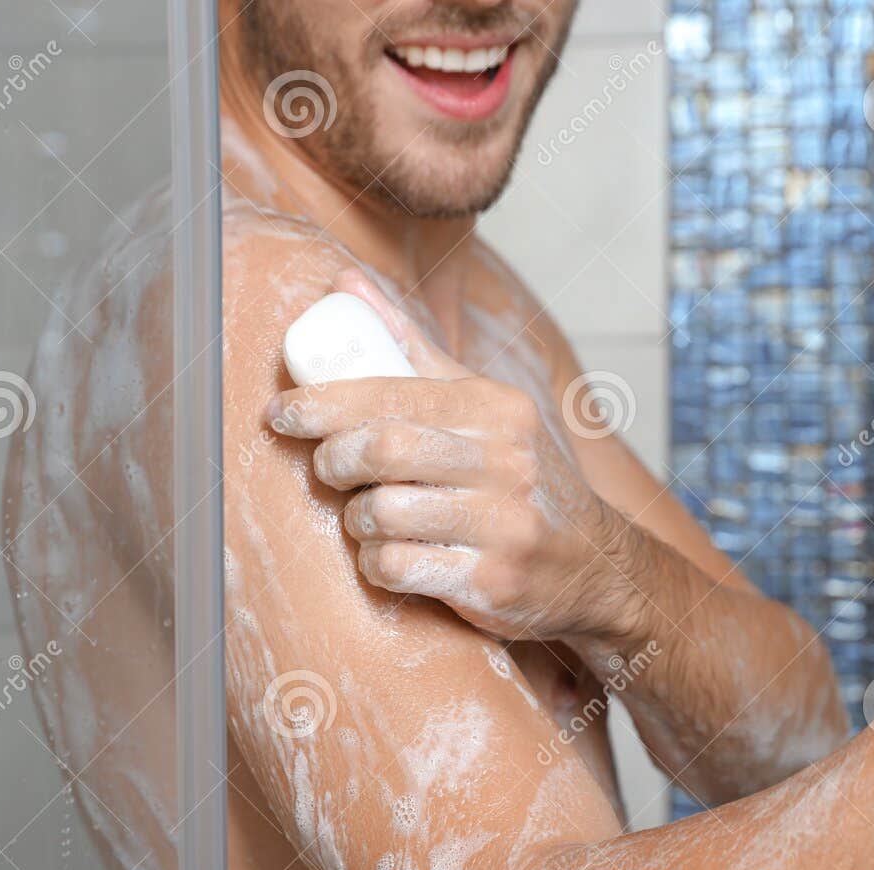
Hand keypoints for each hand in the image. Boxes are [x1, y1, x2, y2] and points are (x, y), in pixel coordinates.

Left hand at [268, 270, 638, 641]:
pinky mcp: (491, 581)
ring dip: (356, 519)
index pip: (392, 392)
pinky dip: (376, 563)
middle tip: (325, 469)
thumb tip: (346, 284)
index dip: (323, 401)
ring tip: (366, 518)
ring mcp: (503, 525)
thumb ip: (411, 349)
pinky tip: (388, 556)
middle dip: (333, 460)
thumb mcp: (480, 407)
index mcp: (497, 408)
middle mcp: (506, 462)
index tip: (282, 411)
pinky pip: (399, 567)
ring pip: (385, 512)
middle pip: (384, 448)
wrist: (592, 564)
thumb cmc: (518, 478)